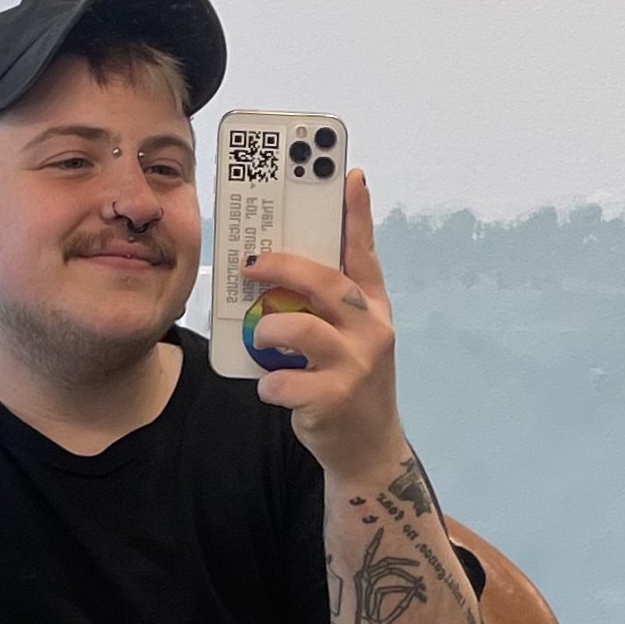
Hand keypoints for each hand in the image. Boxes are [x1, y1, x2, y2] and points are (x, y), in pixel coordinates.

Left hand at [239, 169, 407, 478]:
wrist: (368, 449)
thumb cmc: (349, 382)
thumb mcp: (352, 336)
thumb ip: (330, 301)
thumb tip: (287, 264)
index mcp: (373, 307)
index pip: (364, 252)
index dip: (357, 213)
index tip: (347, 174)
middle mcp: (372, 330)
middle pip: (324, 282)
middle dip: (281, 266)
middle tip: (250, 265)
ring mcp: (356, 365)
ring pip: (299, 329)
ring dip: (269, 331)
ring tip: (263, 338)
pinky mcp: (334, 399)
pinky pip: (283, 381)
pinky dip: (268, 384)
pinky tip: (272, 388)